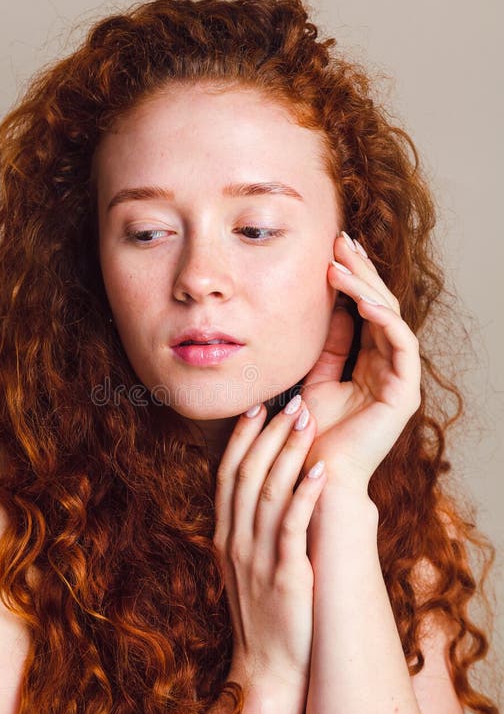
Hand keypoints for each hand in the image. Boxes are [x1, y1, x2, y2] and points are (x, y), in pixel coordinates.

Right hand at [213, 396, 326, 695]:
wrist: (268, 669)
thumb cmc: (267, 616)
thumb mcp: (248, 568)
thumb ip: (252, 531)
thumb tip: (270, 492)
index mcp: (225, 536)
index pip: (227, 475)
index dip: (242, 439)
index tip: (257, 408)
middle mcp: (234, 542)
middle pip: (246, 474)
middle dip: (269, 435)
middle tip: (291, 402)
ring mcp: (255, 558)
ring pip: (267, 492)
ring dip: (288, 453)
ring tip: (307, 422)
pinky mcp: (283, 576)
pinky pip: (290, 526)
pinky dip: (303, 495)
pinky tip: (319, 472)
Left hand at [299, 231, 421, 492]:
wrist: (312, 472)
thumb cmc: (309, 433)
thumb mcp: (315, 379)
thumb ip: (328, 347)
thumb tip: (333, 311)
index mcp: (369, 363)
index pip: (365, 310)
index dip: (352, 279)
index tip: (332, 250)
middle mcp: (388, 367)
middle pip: (380, 306)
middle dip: (360, 272)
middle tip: (340, 241)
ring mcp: (399, 379)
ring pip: (390, 319)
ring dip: (367, 287)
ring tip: (341, 263)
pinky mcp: (404, 393)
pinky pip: (400, 345)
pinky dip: (383, 320)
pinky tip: (361, 299)